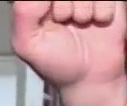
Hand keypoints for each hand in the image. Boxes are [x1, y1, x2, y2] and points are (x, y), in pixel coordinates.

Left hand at [10, 1, 126, 105]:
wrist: (91, 77)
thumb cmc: (57, 61)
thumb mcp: (27, 44)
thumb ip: (23, 12)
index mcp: (36, 0)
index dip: (49, 4)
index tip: (51, 18)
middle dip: (63, 7)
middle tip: (64, 22)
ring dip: (83, 10)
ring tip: (81, 23)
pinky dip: (103, 11)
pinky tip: (97, 21)